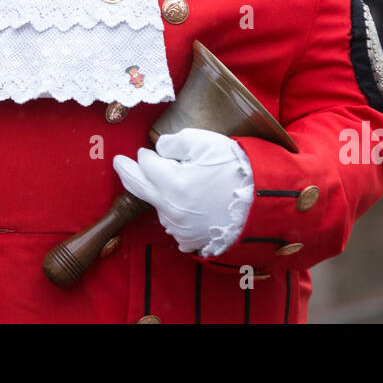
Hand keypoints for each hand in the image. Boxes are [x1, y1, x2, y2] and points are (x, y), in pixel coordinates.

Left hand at [113, 128, 252, 257]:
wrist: (263, 204)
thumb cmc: (237, 169)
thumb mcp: (207, 143)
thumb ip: (176, 141)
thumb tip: (159, 149)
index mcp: (172, 183)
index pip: (147, 165)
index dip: (146, 155)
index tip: (145, 150)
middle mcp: (171, 209)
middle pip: (140, 188)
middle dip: (128, 173)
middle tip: (119, 163)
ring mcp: (180, 228)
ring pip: (159, 206)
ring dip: (158, 193)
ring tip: (172, 183)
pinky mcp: (190, 240)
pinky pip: (174, 223)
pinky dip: (175, 211)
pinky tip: (187, 203)